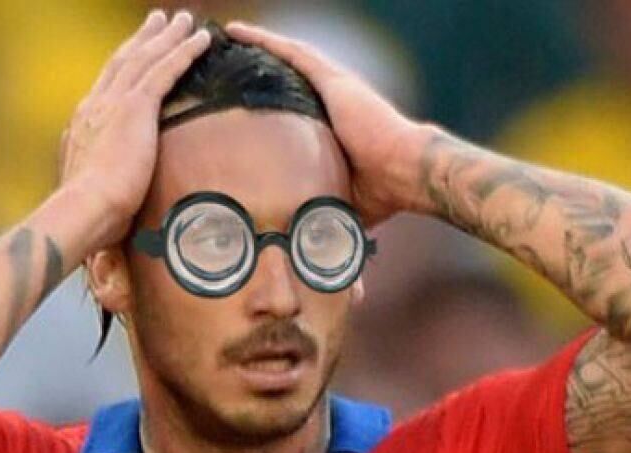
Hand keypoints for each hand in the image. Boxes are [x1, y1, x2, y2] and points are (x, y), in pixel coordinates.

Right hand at [59, 10, 210, 245]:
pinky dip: (183, 51)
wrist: (84, 209)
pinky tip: (201, 39)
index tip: (133, 54)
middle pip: (123, 62)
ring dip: (167, 36)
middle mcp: (95, 105)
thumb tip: (112, 198)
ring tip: (184, 19)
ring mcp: (113, 103)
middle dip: (143, 39)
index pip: (106, 87)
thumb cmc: (89, 215)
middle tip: (159, 20)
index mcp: (84, 125)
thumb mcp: (92, 192)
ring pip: (145, 58)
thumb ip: (102, 183)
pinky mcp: (135, 107)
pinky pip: (165, 69)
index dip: (122, 67)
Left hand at [226, 21, 432, 224]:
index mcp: (333, 125)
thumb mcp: (338, 203)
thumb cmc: (384, 193)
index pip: (293, 105)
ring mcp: (334, 86)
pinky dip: (263, 40)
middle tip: (223, 59)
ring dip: (255, 45)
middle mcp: (333, 99)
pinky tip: (237, 32)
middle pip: (287, 74)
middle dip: (257, 64)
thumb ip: (320, 212)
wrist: (408, 173)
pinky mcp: (332, 80)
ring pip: (286, 56)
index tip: (242, 97)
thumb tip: (302, 242)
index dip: (269, 96)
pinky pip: (290, 52)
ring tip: (224, 37)